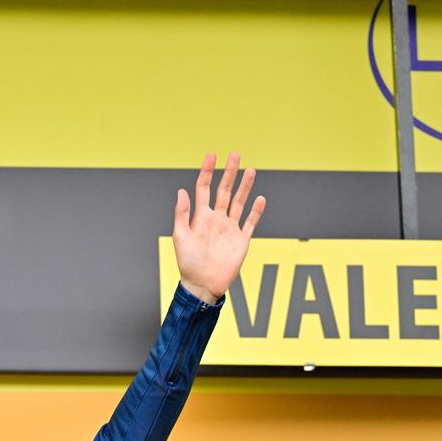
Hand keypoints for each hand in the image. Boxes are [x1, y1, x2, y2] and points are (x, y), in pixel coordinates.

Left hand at [174, 152, 263, 303]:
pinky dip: (255, 211)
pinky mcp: (241, 241)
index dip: (207, 171)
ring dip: (245, 187)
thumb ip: (182, 214)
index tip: (212, 156)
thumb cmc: (188, 264)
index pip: (204, 188)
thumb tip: (182, 191)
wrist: (202, 286)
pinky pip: (250, 223)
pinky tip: (260, 198)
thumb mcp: (181, 237)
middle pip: (224, 191)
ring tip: (250, 170)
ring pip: (239, 203)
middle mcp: (216, 219)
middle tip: (235, 154)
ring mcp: (229, 229)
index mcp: (201, 217)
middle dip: (229, 173)